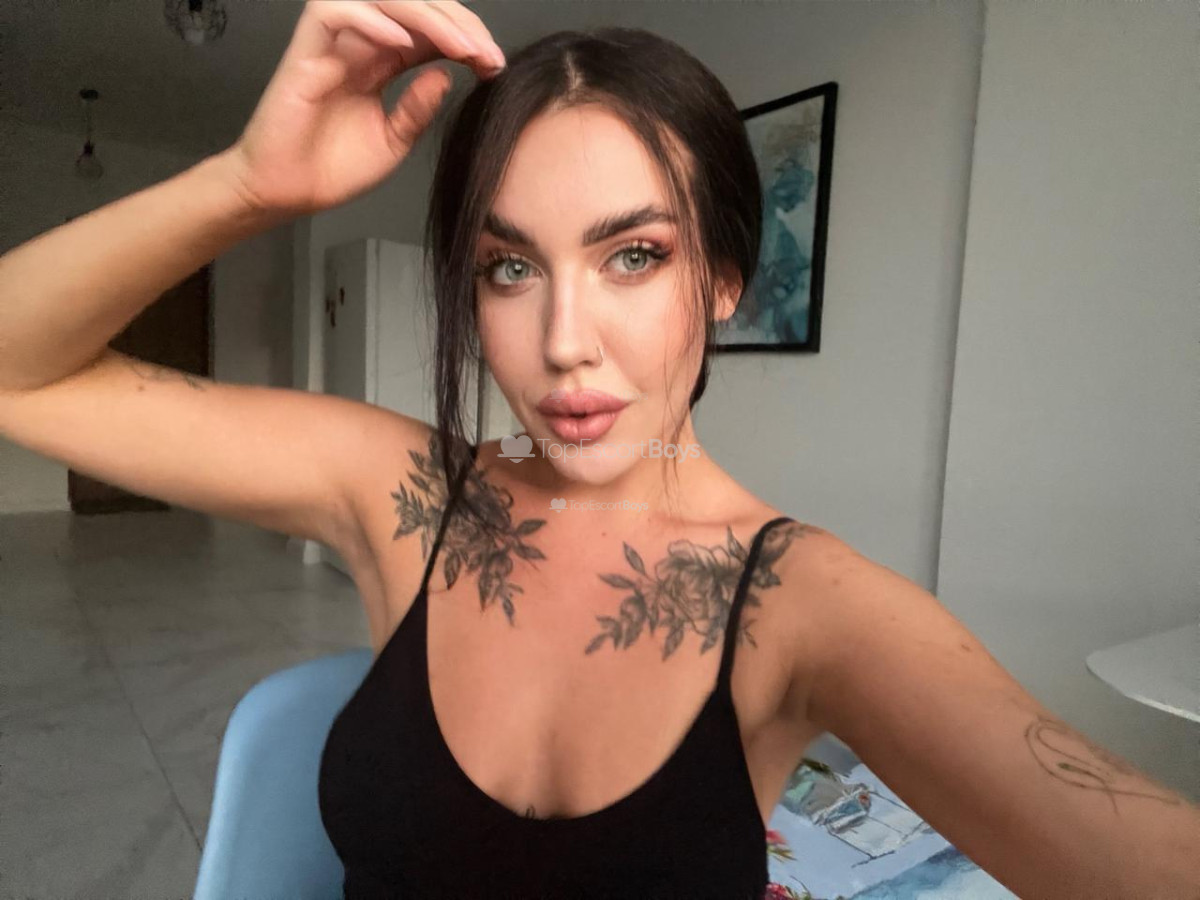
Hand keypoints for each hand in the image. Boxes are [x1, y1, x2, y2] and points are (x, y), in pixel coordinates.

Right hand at [220, 0, 503, 216]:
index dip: (466, 37)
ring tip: (460, 48)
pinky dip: (372, 21)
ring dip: (426, 17)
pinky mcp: (305, 53)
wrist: (285, 193)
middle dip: (457, 22)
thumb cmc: (330, 168)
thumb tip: (447, 75)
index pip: (429, 28)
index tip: (494, 65)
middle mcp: (360, 44)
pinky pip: (334, 13)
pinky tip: (405, 46)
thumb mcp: (394, 141)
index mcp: (382, 61)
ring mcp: (333, 45)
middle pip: (413, 5)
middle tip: (487, 54)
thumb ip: (419, 108)